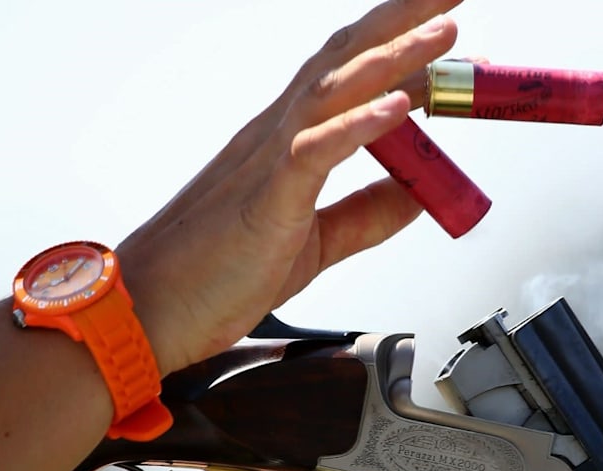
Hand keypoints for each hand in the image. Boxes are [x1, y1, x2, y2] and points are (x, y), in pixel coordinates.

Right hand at [117, 0, 465, 373]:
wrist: (150, 310)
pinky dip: (357, 124)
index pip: (352, 78)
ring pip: (335, 89)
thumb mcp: (314, 243)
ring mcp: (268, 159)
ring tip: (445, 33)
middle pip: (347, 59)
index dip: (404, 52)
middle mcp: (277, 134)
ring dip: (394, 57)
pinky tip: (396, 107)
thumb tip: (417, 196)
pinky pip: (315, 150)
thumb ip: (365, 216)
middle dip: (403, 21)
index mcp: (288, 143)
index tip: (453, 40)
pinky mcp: (266, 198)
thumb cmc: (214, 274)